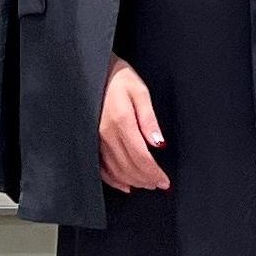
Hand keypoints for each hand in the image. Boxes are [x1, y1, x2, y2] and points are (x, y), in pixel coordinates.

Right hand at [99, 54, 169, 192]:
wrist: (93, 71)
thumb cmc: (119, 78)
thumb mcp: (140, 92)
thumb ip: (149, 119)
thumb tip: (159, 144)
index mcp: (121, 121)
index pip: (140, 157)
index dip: (153, 172)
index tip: (165, 181)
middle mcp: (106, 134)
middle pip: (128, 167)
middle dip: (145, 179)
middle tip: (159, 184)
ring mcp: (96, 139)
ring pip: (115, 170)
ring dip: (132, 181)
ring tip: (146, 184)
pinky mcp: (90, 140)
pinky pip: (100, 167)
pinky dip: (113, 179)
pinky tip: (124, 185)